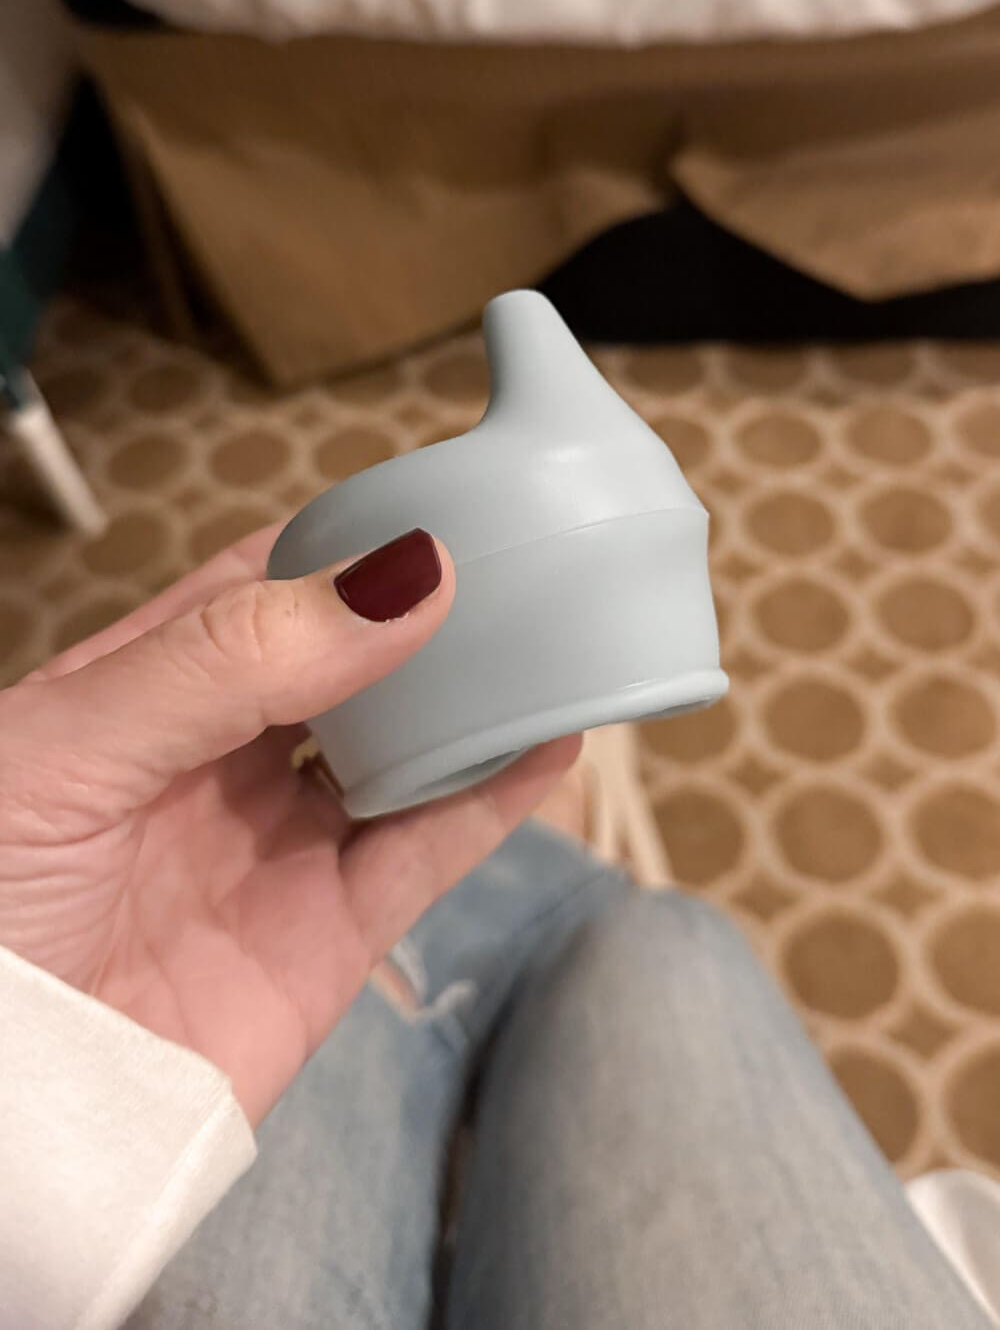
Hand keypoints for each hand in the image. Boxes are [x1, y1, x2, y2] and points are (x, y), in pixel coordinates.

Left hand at [0, 526, 578, 1124]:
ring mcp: (273, 852)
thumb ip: (229, 659)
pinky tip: (549, 746)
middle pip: (346, 668)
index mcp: (140, 692)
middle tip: (517, 570)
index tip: (433, 508)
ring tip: (557, 643)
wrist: (1, 1110)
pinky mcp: (324, 942)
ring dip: (472, 705)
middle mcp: (215, 764)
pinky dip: (492, 802)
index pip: (257, 588)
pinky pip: (424, 856)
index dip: (342, 546)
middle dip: (423, 623)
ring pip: (399, 756)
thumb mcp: (74, 749)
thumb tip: (399, 577)